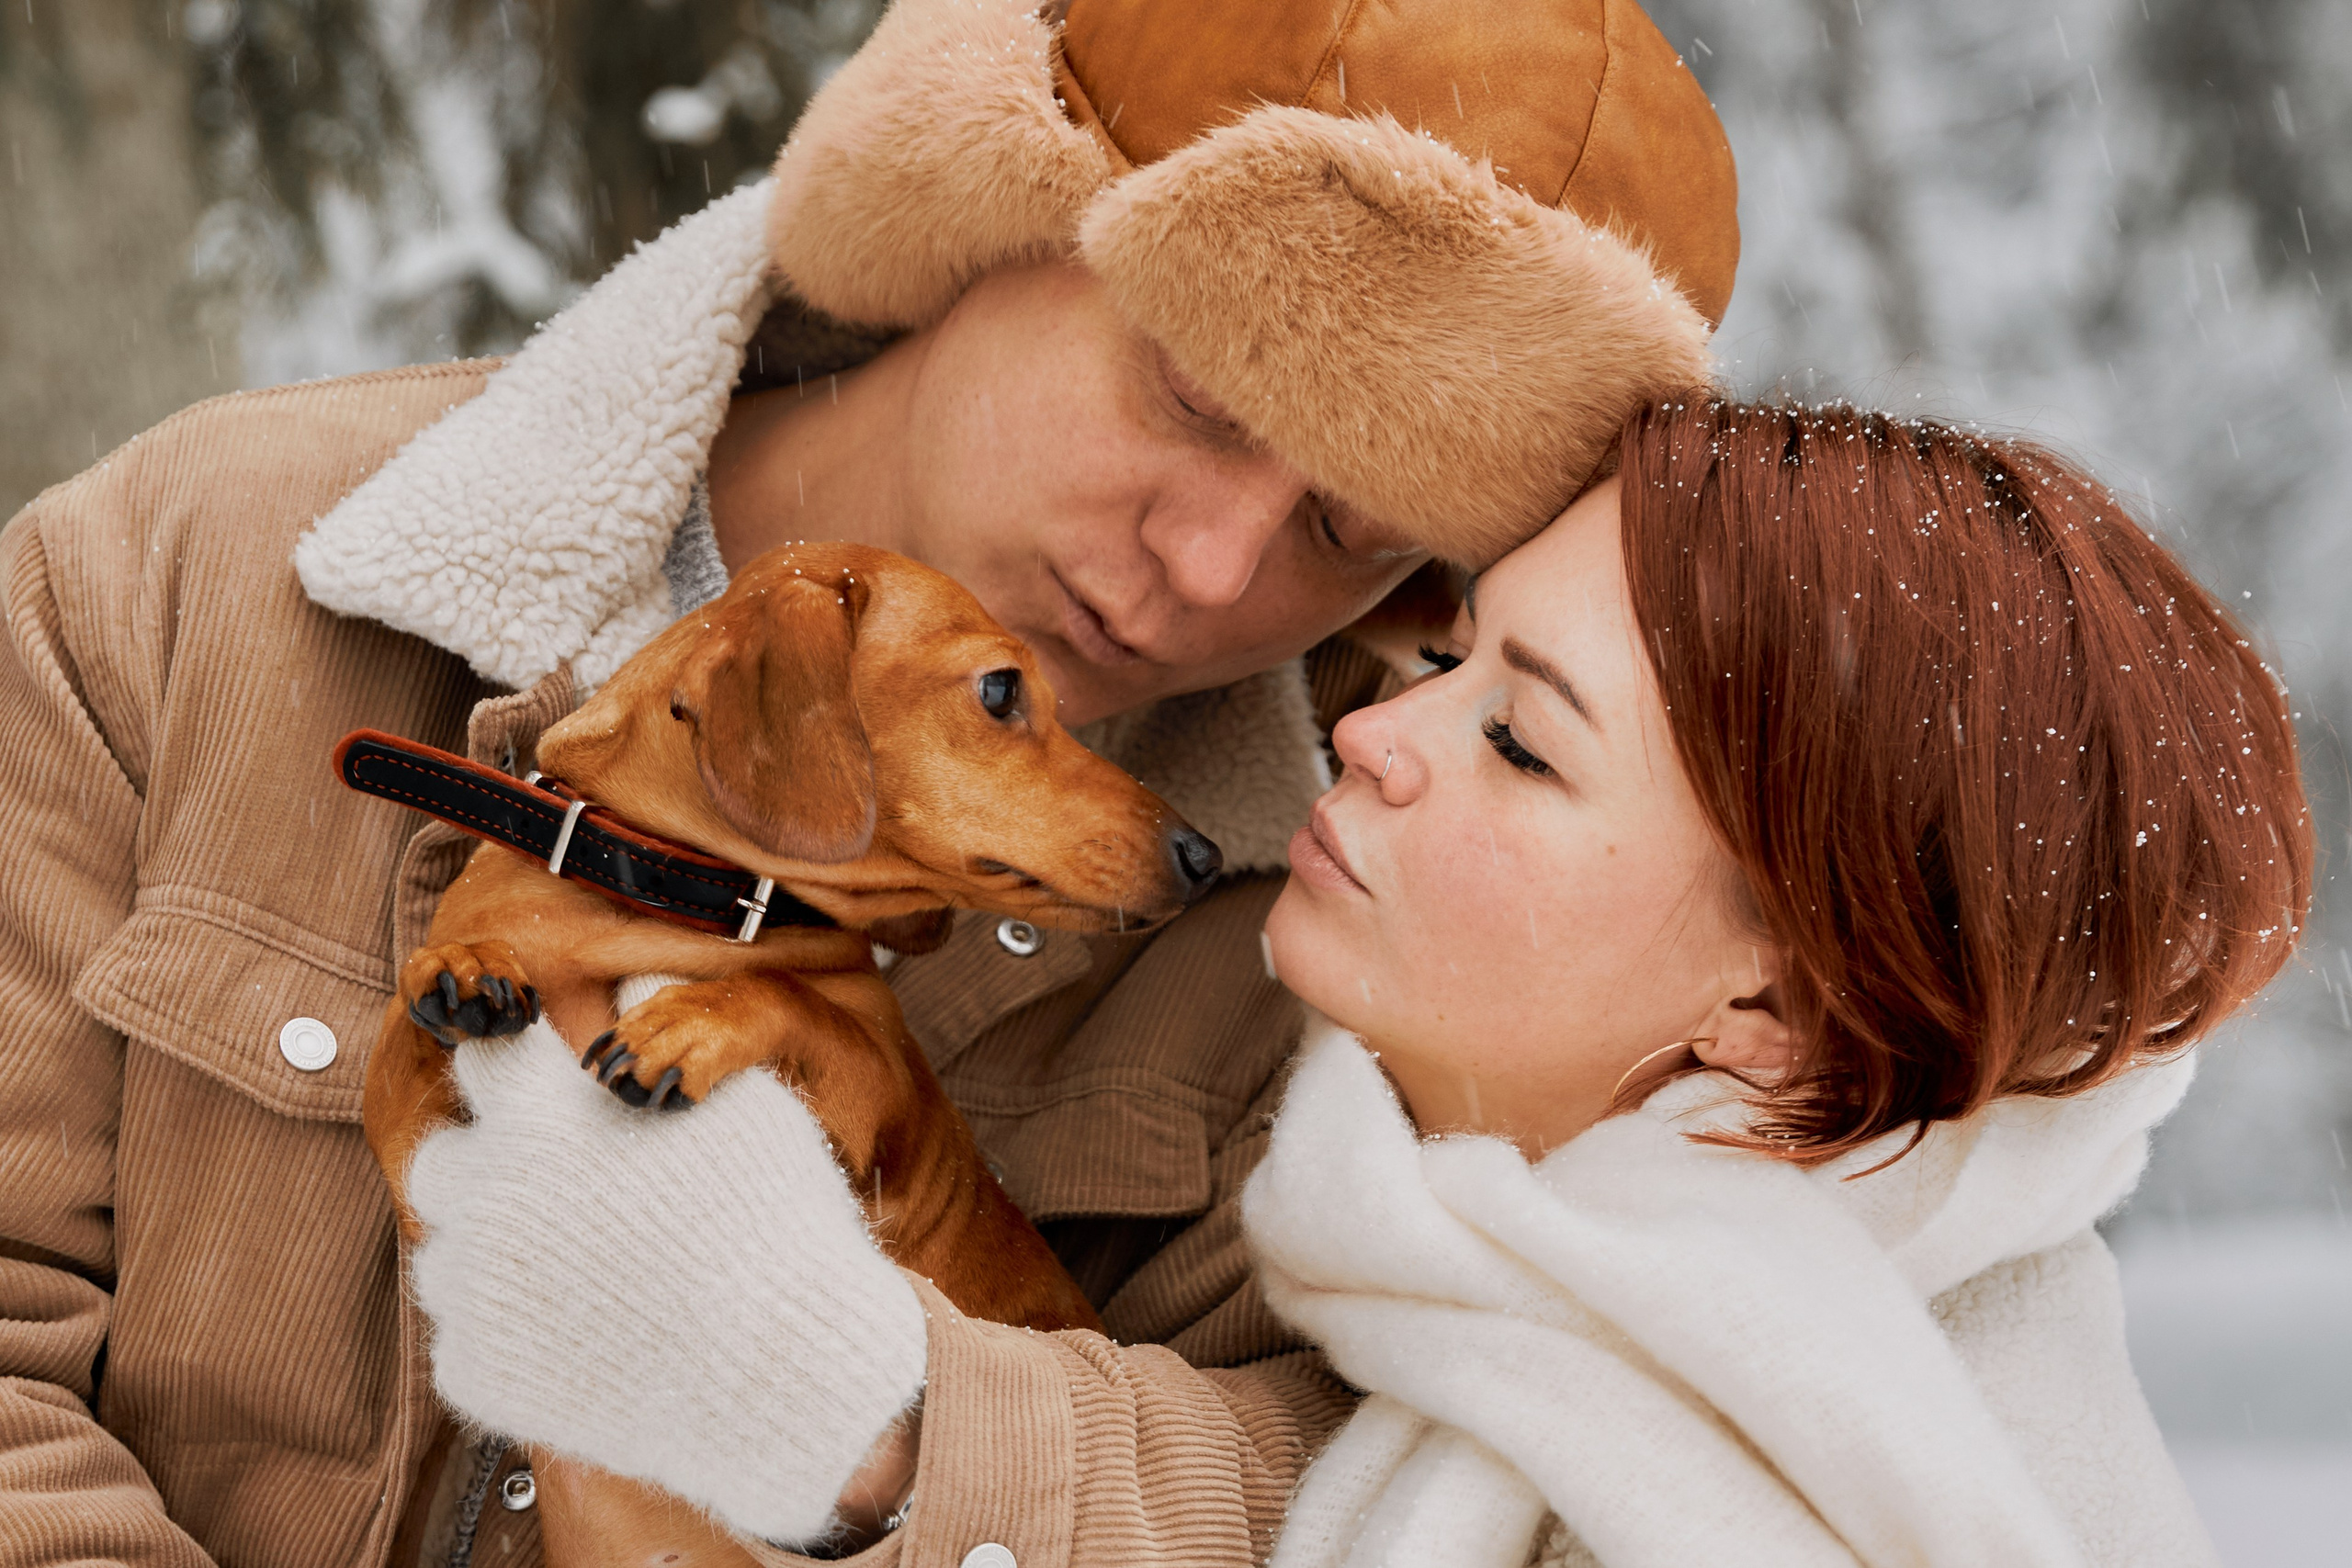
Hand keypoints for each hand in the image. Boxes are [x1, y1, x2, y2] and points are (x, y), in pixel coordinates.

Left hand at [405, 1021, 927, 1545]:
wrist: (776, 1370)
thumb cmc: (771, 1225)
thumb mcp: (736, 1099)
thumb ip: (663, 1037)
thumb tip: (627, 990)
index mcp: (538, 1109)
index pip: (486, 1053)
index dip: (523, 1069)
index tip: (548, 1090)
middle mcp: (482, 1187)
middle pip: (448, 1154)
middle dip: (496, 1165)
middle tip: (572, 1193)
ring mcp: (470, 1284)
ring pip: (453, 1248)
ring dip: (500, 1248)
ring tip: (587, 1268)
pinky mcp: (471, 1364)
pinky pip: (474, 1331)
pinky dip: (517, 1329)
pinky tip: (589, 1327)